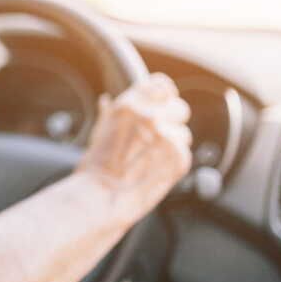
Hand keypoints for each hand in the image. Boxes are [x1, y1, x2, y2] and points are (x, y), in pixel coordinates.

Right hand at [76, 73, 191, 223]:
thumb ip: (110, 113)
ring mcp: (167, 137)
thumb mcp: (98, 132)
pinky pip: (185, 154)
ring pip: (184, 134)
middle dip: (171, 121)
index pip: (162, 85)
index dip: (164, 95)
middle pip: (180, 108)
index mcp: (129, 105)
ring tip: (152, 160)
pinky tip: (156, 171)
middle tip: (156, 138)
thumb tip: (107, 100)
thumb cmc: (95, 167)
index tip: (162, 104)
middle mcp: (150, 117)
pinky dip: (174, 163)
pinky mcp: (180, 158)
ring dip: (173, 145)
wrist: (103, 196)